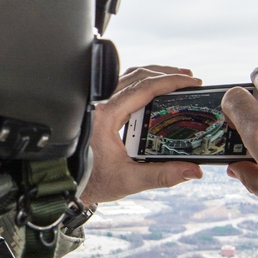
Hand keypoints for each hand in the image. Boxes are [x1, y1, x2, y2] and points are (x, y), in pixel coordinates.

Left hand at [79, 66, 203, 204]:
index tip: (192, 82)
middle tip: (189, 79)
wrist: (65, 183)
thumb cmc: (91, 181)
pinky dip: (141, 84)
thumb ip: (163, 175)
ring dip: (154, 76)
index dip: (171, 82)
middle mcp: (101, 105)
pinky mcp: (99, 110)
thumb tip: (192, 170)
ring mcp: (99, 105)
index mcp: (106, 116)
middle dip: (166, 74)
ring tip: (176, 81)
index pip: (144, 88)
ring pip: (129, 78)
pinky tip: (154, 93)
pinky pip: (122, 87)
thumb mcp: (130, 180)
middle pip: (138, 76)